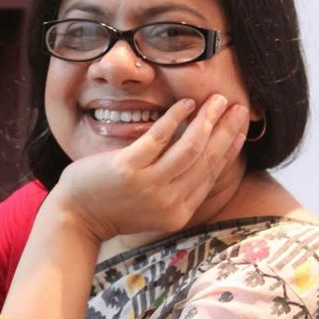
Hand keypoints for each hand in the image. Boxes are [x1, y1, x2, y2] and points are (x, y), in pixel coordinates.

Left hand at [52, 94, 249, 240]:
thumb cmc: (113, 207)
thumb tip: (202, 157)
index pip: (212, 174)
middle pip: (206, 159)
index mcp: (178, 212)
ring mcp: (149, 186)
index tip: (242, 128)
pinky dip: (175, 118)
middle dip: (226, 130)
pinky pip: (159, 138)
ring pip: (189, 149)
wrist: (76, 217)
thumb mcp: (154, 207)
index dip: (230, 148)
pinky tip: (187, 103)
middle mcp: (168, 202)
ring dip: (207, 121)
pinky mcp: (128, 169)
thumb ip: (177, 188)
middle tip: (239, 107)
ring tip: (217, 100)